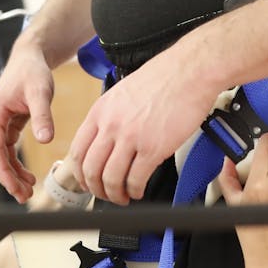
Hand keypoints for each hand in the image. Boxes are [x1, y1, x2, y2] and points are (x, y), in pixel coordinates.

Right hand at [0, 41, 55, 202]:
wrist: (30, 57)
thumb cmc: (32, 72)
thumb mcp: (40, 92)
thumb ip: (42, 116)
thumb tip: (45, 141)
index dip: (4, 172)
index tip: (15, 188)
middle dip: (9, 178)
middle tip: (24, 197)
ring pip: (3, 156)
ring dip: (13, 174)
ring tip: (29, 190)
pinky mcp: (8, 124)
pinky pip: (10, 149)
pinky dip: (17, 163)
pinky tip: (28, 175)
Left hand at [69, 48, 218, 204]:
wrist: (189, 71)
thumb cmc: (164, 77)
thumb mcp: (123, 92)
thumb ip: (111, 116)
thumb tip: (106, 140)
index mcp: (101, 111)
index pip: (77, 151)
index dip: (80, 174)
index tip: (87, 181)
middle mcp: (111, 125)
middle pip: (91, 169)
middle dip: (96, 189)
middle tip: (105, 194)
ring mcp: (131, 137)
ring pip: (111, 179)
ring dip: (115, 194)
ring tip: (124, 197)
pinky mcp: (153, 148)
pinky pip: (136, 179)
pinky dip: (135, 190)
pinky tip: (139, 190)